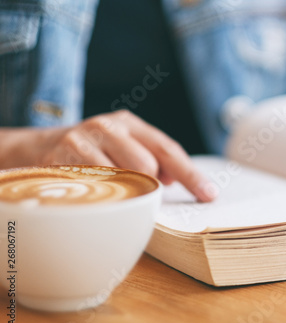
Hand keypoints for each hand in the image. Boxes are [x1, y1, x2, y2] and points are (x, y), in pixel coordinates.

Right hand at [34, 110, 215, 201]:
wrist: (36, 148)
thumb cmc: (90, 153)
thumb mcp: (121, 148)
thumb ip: (150, 160)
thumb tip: (173, 180)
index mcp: (129, 123)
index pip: (169, 149)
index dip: (191, 175)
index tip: (209, 194)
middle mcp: (109, 126)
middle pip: (148, 165)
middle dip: (148, 185)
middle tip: (135, 190)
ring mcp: (85, 139)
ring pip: (123, 177)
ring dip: (122, 191)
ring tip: (106, 185)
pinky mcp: (64, 155)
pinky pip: (97, 186)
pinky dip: (101, 194)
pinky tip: (90, 188)